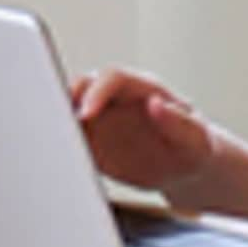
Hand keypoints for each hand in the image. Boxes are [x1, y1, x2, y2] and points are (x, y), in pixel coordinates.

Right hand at [70, 67, 217, 191]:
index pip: (112, 78)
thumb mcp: (195, 139)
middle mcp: (117, 98)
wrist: (185, 169)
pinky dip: (60, 143)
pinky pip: (69, 136)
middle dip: (65, 99)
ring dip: (57, 120)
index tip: (85, 114)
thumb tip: (156, 104)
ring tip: (52, 142)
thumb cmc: (194, 149)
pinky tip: (59, 157)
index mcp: (143, 89)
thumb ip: (178, 122)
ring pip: (70, 107)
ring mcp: (102, 117)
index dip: (95, 92)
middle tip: (57, 125)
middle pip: (82, 85)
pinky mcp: (92, 138)